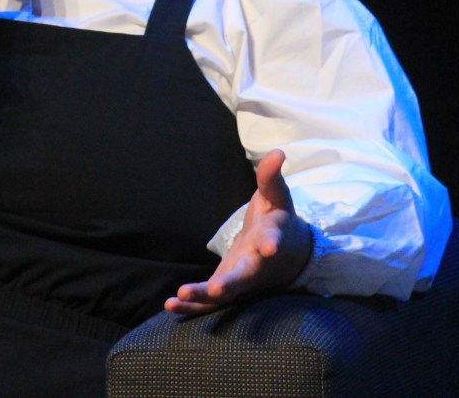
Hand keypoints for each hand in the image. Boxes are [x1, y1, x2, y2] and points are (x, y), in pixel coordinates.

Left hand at [163, 148, 311, 314]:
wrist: (289, 256)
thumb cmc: (277, 220)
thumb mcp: (276, 196)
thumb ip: (271, 177)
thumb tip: (278, 152)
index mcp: (272, 239)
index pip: (274, 240)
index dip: (273, 243)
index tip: (271, 247)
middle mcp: (258, 266)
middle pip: (246, 277)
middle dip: (231, 283)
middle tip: (217, 289)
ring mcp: (243, 282)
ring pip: (225, 296)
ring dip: (203, 298)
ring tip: (180, 296)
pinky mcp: (229, 290)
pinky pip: (211, 303)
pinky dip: (193, 307)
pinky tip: (169, 305)